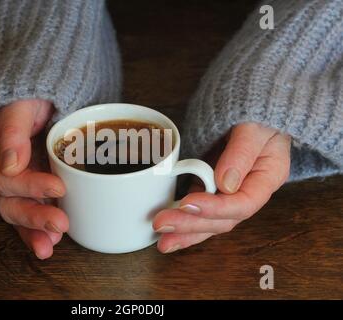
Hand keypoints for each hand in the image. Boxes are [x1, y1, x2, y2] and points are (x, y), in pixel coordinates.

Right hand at [0, 99, 68, 259]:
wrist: (47, 89)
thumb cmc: (33, 88)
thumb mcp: (22, 100)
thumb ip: (13, 129)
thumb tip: (11, 164)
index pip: (4, 174)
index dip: (30, 185)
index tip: (58, 188)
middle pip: (8, 198)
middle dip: (33, 216)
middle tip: (59, 225)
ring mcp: (15, 176)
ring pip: (18, 209)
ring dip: (33, 230)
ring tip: (51, 245)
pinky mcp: (31, 182)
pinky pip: (31, 207)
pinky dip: (39, 226)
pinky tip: (52, 240)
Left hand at [153, 122, 290, 252]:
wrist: (252, 110)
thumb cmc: (258, 114)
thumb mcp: (255, 126)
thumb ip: (242, 153)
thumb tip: (225, 184)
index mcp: (266, 178)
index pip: (243, 204)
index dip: (215, 208)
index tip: (188, 203)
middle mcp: (248, 192)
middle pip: (222, 219)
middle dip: (191, 224)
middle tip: (162, 225)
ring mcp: (229, 193)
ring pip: (209, 221)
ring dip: (185, 231)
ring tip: (162, 242)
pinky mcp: (211, 188)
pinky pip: (198, 210)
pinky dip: (183, 220)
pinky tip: (167, 231)